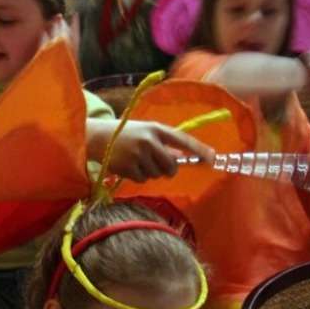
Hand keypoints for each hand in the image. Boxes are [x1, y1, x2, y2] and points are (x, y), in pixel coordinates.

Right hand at [100, 120, 214, 181]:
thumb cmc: (125, 134)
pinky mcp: (128, 167)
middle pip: (171, 165)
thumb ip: (162, 142)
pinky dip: (137, 176)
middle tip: (157, 164)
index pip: (182, 140)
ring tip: (136, 160)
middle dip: (167, 169)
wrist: (96, 137)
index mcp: (156, 129)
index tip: (213, 158)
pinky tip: (128, 166)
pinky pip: (143, 179)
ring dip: (149, 171)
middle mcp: (149, 141)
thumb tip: (179, 158)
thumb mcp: (145, 131)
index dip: (198, 149)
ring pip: (156, 174)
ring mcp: (138, 154)